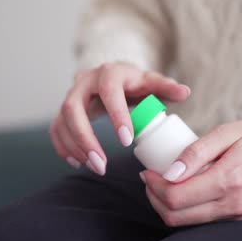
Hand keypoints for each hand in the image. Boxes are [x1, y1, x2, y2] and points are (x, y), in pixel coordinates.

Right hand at [49, 62, 190, 174]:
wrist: (113, 76)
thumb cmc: (135, 82)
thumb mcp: (151, 82)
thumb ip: (166, 87)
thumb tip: (185, 92)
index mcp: (109, 74)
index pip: (109, 92)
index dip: (116, 116)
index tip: (127, 141)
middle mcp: (84, 82)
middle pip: (72, 108)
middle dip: (85, 138)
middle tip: (102, 164)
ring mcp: (71, 95)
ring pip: (61, 120)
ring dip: (75, 146)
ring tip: (95, 167)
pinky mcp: (63, 110)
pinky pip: (55, 129)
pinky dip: (63, 147)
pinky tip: (79, 163)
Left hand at [141, 108, 241, 225]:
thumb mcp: (226, 133)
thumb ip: (196, 151)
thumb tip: (169, 172)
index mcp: (229, 180)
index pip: (177, 196)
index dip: (154, 186)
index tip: (148, 171)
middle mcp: (233, 203)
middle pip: (177, 216)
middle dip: (155, 198)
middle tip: (150, 178)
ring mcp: (237, 213)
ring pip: (187, 221)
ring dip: (167, 205)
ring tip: (162, 182)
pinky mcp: (238, 215)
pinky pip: (201, 218)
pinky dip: (184, 207)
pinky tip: (182, 188)